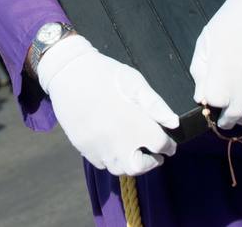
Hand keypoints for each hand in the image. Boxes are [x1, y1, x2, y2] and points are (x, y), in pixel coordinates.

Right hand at [38, 35, 177, 174]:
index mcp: (135, 124)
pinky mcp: (83, 148)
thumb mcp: (134, 81)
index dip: (168, 146)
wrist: (68, 73)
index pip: (160, 145)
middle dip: (150, 163)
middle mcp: (118, 142)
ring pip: (119, 169)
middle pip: (139, 167)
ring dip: (130, 163)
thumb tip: (173, 123)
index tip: (169, 145)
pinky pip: (101, 163)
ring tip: (132, 151)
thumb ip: (155, 104)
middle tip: (153, 154)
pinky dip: (111, 159)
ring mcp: (99, 147)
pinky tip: (112, 146)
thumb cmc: (105, 74)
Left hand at [191, 0, 241, 129]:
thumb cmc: (230, 22)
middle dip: (226, 117)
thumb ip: (200, 71)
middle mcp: (241, 86)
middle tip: (225, 116)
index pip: (214, 104)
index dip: (212, 103)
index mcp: (220, 75)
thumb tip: (201, 97)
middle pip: (233, 116)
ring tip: (240, 107)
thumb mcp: (206, 41)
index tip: (213, 101)